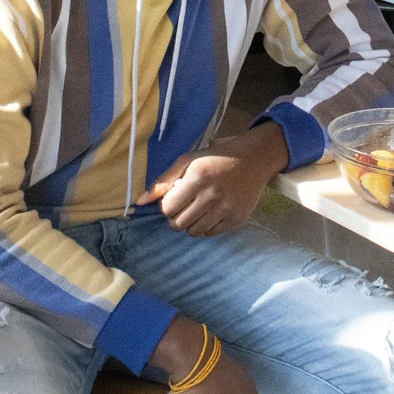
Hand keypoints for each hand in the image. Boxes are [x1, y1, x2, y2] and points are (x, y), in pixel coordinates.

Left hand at [137, 126, 288, 236]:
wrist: (252, 160)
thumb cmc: (215, 159)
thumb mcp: (188, 161)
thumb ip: (163, 180)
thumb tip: (140, 201)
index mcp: (196, 179)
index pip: (167, 208)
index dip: (167, 205)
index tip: (175, 198)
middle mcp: (211, 196)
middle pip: (178, 223)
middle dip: (176, 217)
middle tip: (184, 206)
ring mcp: (225, 209)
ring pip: (193, 232)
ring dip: (190, 223)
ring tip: (197, 209)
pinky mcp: (236, 219)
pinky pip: (211, 234)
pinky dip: (206, 226)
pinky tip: (211, 213)